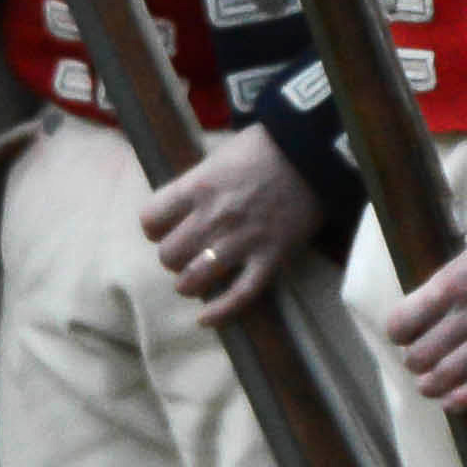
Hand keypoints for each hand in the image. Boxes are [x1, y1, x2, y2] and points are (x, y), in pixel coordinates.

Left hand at [140, 124, 328, 318]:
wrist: (316, 151)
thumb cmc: (267, 148)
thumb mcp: (220, 157)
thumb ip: (197, 184)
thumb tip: (181, 207)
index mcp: (197, 188)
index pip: (150, 220)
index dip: (154, 227)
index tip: (165, 228)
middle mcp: (213, 217)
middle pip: (168, 255)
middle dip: (173, 257)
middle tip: (187, 252)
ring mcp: (242, 240)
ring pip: (193, 280)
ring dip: (189, 283)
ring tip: (196, 279)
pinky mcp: (271, 257)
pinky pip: (239, 295)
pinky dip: (220, 311)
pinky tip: (206, 318)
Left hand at [380, 175, 466, 409]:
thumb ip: (451, 278)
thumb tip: (431, 303)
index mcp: (455, 280)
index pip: (404, 321)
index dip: (396, 330)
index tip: (401, 331)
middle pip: (423, 354)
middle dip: (412, 360)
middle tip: (415, 356)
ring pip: (451, 374)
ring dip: (430, 384)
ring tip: (427, 382)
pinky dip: (463, 397)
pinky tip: (451, 399)